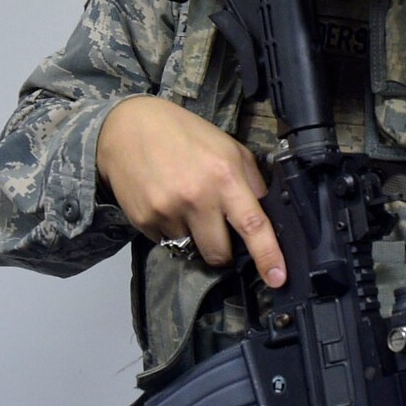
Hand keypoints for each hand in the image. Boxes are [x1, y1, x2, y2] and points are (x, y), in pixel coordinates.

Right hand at [95, 96, 285, 287]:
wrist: (127, 127)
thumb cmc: (184, 134)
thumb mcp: (229, 147)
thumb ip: (251, 181)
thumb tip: (266, 213)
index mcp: (225, 177)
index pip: (253, 225)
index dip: (267, 256)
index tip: (278, 278)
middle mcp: (197, 198)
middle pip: (219, 253)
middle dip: (224, 250)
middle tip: (218, 229)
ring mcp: (167, 212)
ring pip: (191, 250)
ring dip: (194, 237)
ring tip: (186, 206)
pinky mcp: (143, 220)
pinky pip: (166, 242)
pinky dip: (171, 231)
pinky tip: (167, 203)